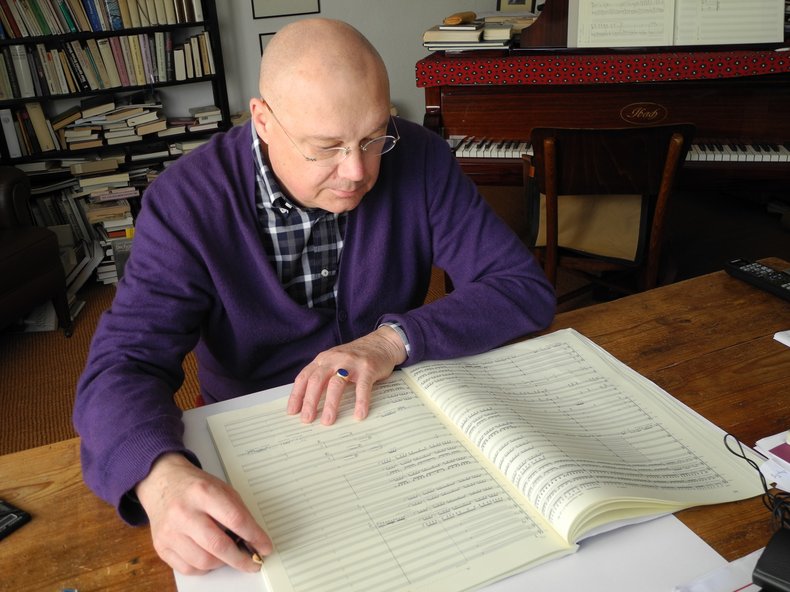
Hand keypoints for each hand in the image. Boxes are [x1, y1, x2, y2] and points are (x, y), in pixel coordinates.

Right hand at [135, 453, 272, 574]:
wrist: (162, 481)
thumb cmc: (195, 486)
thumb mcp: (221, 488)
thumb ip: (238, 512)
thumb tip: (253, 540)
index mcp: (203, 492)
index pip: (235, 519)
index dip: (254, 536)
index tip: (265, 547)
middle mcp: (184, 512)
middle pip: (218, 545)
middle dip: (240, 559)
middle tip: (253, 563)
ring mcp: (170, 531)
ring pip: (203, 561)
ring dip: (222, 563)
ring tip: (228, 555)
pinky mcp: (161, 545)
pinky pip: (188, 568)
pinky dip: (204, 568)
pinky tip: (210, 557)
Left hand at [287, 325, 407, 424]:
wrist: (382, 343)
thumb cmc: (356, 357)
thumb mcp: (335, 361)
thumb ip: (323, 376)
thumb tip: (309, 402)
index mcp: (323, 359)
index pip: (304, 377)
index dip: (297, 395)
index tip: (292, 411)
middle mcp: (334, 359)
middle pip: (317, 381)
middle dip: (310, 401)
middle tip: (307, 419)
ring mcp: (351, 363)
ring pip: (336, 384)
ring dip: (331, 404)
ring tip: (328, 421)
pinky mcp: (368, 368)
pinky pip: (362, 387)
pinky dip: (360, 402)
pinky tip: (359, 415)